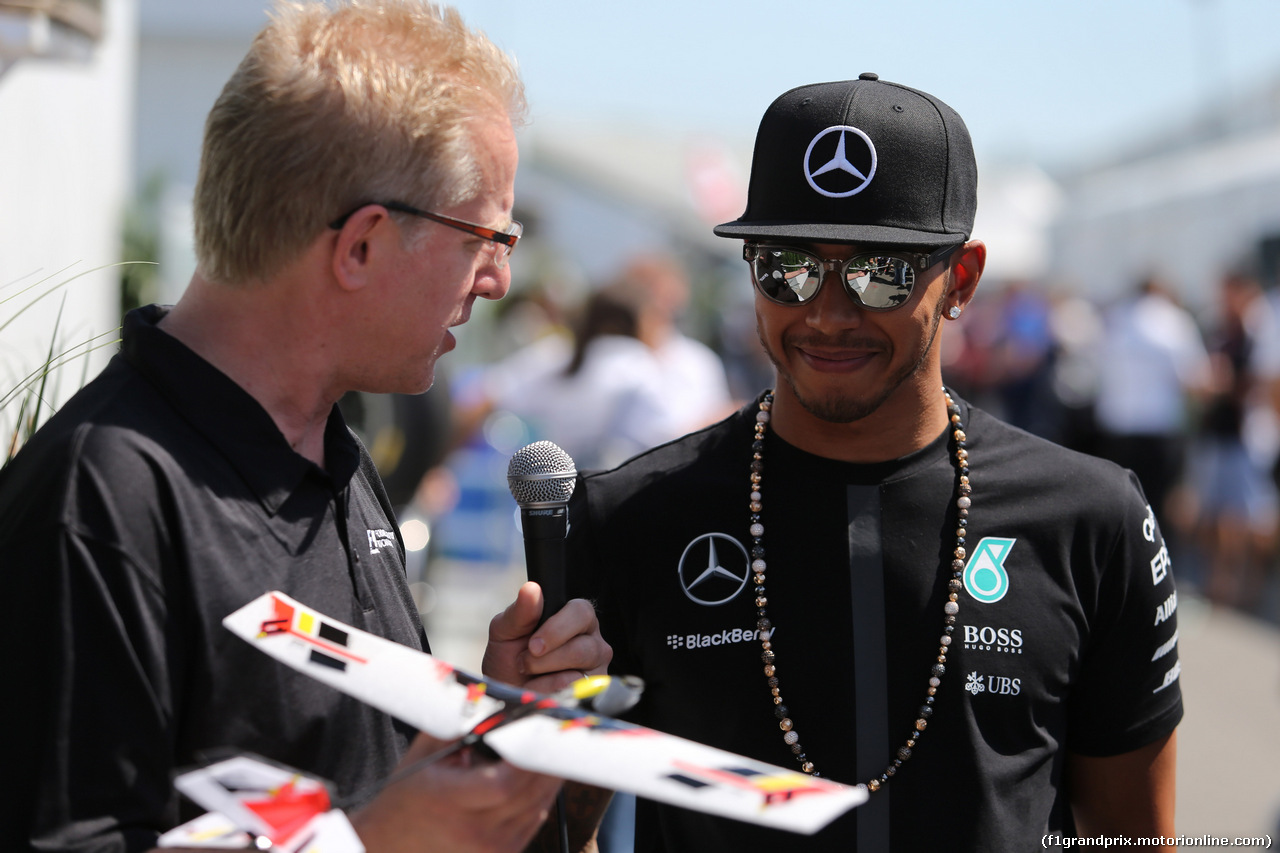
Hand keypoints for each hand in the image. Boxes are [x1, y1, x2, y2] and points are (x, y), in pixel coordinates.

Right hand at [350, 730, 561, 852]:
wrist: (388, 843)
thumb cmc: (407, 793)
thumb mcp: (426, 753)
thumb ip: (460, 723)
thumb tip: (496, 698)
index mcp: (450, 802)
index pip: (506, 784)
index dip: (530, 758)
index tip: (541, 732)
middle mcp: (473, 832)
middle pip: (529, 795)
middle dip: (548, 762)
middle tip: (559, 734)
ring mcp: (489, 850)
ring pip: (536, 809)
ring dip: (549, 779)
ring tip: (553, 750)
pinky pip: (531, 823)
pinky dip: (539, 798)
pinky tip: (539, 777)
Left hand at [482, 582, 611, 692]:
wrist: (505, 693)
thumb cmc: (508, 657)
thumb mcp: (505, 632)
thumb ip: (520, 611)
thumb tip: (531, 589)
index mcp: (575, 616)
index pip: (581, 611)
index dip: (557, 628)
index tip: (533, 644)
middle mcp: (592, 640)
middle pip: (584, 646)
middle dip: (549, 656)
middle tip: (525, 661)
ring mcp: (595, 667)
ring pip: (579, 670)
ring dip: (545, 673)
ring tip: (529, 673)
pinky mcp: (592, 692)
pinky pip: (573, 691)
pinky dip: (547, 691)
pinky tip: (539, 688)